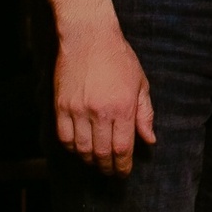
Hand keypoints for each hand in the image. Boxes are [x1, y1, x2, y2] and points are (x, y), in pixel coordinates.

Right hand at [54, 17, 154, 175]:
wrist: (89, 38)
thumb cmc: (119, 59)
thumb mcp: (141, 84)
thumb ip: (145, 114)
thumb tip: (150, 140)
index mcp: (123, 107)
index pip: (123, 148)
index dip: (123, 165)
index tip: (124, 173)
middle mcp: (100, 112)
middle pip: (101, 153)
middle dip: (108, 168)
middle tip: (111, 173)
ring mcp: (77, 110)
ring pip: (81, 149)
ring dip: (90, 161)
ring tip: (97, 164)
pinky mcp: (61, 106)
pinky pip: (64, 137)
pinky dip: (72, 149)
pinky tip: (80, 150)